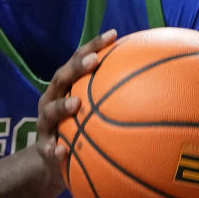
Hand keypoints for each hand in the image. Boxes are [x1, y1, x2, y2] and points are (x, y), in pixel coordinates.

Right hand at [35, 29, 117, 182]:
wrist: (50, 163)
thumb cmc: (77, 131)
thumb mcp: (91, 113)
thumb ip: (112, 99)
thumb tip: (155, 88)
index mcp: (65, 88)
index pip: (78, 60)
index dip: (94, 46)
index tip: (114, 35)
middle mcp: (52, 100)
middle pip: (61, 78)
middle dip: (76, 68)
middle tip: (93, 61)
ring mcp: (45, 124)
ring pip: (50, 112)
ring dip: (62, 106)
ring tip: (76, 104)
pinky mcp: (43, 148)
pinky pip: (48, 149)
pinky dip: (55, 150)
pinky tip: (62, 151)